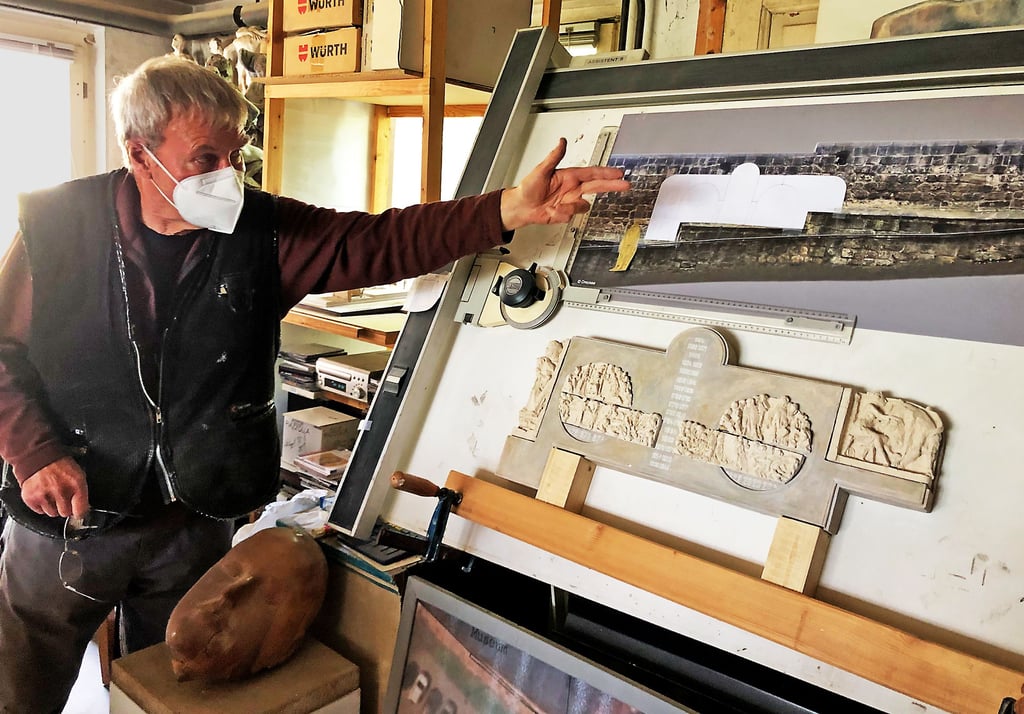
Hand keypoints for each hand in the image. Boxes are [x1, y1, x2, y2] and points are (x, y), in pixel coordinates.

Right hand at [20, 456, 89, 518]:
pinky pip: (39, 511)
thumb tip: (83, 507)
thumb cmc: (59, 463)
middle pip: (65, 513)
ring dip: (53, 507)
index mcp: (75, 484)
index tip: (78, 511)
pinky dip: (41, 505)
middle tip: (62, 498)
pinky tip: (43, 494)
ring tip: (51, 494)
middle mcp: (60, 491)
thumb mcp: (78, 473)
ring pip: (52, 513)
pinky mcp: (31, 498)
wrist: (37, 455)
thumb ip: (81, 491)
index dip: (80, 512)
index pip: (81, 511)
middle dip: (65, 507)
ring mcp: (44, 495)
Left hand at [500, 137, 629, 230]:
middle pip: (597, 186)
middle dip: (612, 185)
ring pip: (583, 205)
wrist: (521, 206)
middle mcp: (572, 188)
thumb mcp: (541, 170)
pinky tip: (552, 211)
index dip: (606, 173)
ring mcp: (570, 201)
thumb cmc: (528, 187)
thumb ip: (554, 156)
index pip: (592, 173)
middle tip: (625, 185)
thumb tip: (561, 142)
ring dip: (572, 207)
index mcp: (569, 176)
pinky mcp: (566, 212)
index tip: (619, 172)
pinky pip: (571, 215)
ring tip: (557, 206)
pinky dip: (562, 214)